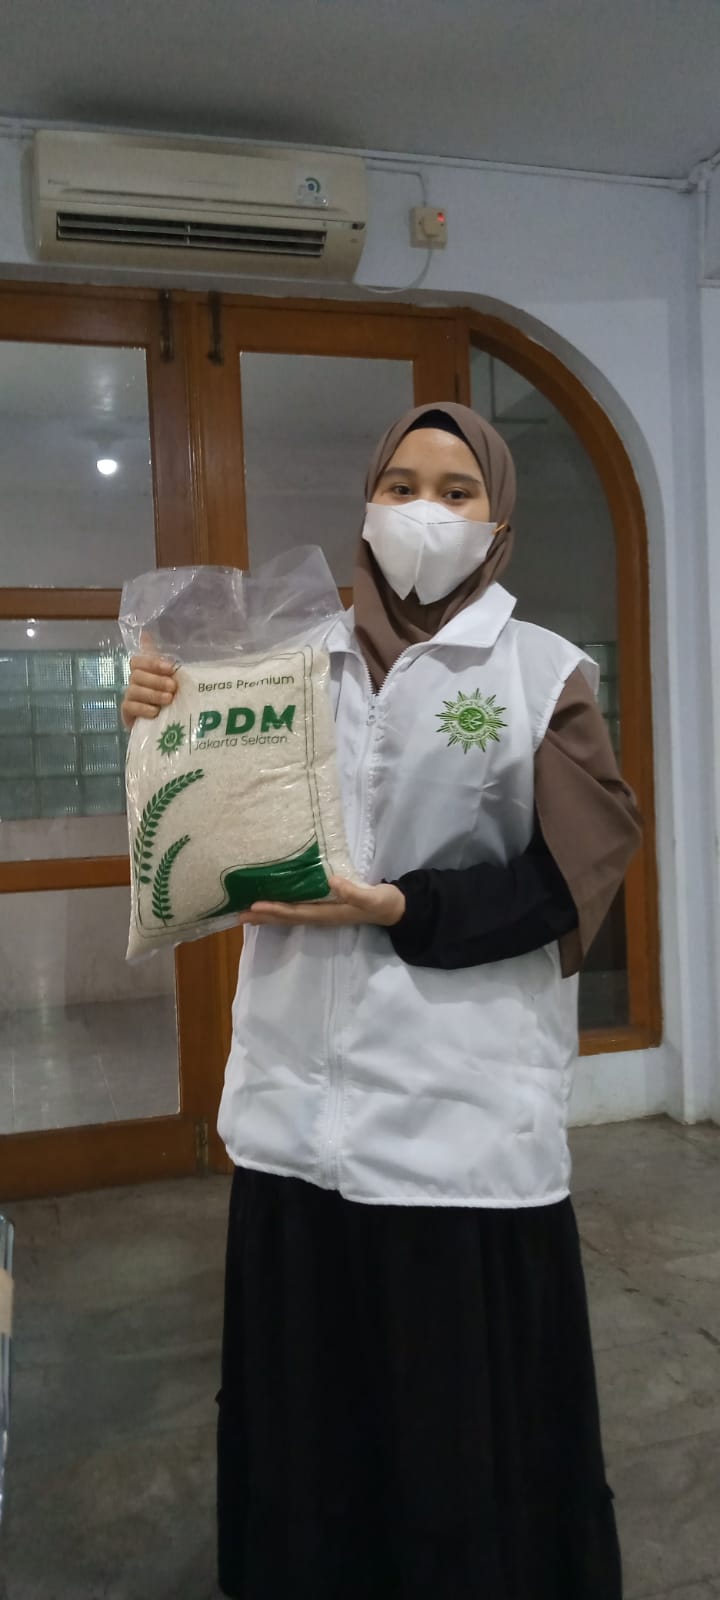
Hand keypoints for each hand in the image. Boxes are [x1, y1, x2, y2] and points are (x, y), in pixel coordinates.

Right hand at [121, 652, 177, 729]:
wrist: (165, 725)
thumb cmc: (170, 697)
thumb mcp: (173, 679)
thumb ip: (166, 663)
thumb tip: (147, 635)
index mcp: (144, 671)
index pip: (138, 660)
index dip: (152, 662)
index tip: (170, 668)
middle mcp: (134, 682)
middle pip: (137, 675)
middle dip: (157, 680)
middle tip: (173, 686)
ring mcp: (130, 697)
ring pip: (134, 690)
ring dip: (153, 694)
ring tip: (169, 699)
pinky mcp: (127, 713)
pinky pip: (130, 707)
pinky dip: (144, 708)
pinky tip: (156, 712)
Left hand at [239, 877, 405, 928]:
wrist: (393, 909)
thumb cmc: (383, 903)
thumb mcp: (372, 897)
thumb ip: (354, 891)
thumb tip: (332, 882)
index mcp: (328, 914)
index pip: (296, 913)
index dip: (275, 910)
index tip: (255, 907)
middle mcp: (320, 916)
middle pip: (286, 918)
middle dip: (263, 917)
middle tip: (238, 915)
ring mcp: (321, 914)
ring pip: (289, 916)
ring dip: (267, 915)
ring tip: (245, 913)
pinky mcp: (324, 907)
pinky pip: (296, 909)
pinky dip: (280, 908)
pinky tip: (271, 904)